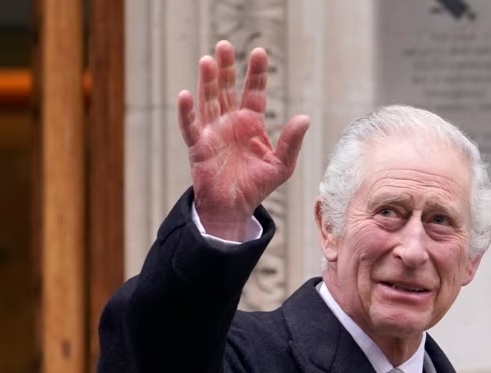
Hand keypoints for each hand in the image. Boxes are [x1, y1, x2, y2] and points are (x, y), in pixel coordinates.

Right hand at [178, 41, 309, 240]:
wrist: (235, 208)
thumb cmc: (257, 186)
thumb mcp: (282, 165)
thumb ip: (291, 142)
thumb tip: (305, 118)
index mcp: (251, 123)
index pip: (254, 91)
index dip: (256, 73)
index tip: (259, 52)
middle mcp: (230, 122)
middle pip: (226, 89)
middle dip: (226, 68)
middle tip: (225, 45)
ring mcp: (213, 132)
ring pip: (208, 101)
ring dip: (207, 82)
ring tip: (208, 60)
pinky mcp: (199, 146)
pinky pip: (191, 126)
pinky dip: (187, 112)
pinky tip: (185, 95)